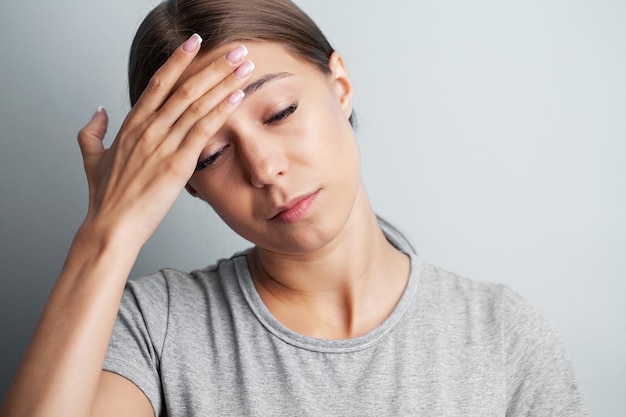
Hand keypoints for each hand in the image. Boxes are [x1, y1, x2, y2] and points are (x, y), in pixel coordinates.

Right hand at [76, 35, 252, 245]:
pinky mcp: (177, 164)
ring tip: (244, 67)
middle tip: (236, 50)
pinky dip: (221, 111)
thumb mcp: (92, 159)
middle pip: (184, 87)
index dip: (178, 60)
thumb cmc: (105, 198)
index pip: (158, 83)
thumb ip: (92, 132)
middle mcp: (147, 129)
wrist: (112, 227)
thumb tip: (97, 111)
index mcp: (131, 125)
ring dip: (224, 83)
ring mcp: (162, 145)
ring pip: (197, 104)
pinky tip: (236, 97)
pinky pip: (203, 130)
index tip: (195, 43)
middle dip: (213, 66)